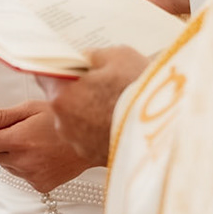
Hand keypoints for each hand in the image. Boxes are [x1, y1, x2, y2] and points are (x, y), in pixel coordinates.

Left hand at [0, 100, 90, 192]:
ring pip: (6, 166)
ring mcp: (32, 176)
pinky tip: (41, 154)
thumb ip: (1, 115)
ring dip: (11, 154)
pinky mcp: (40, 185)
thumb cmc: (63, 119)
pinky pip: (21, 175)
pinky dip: (25, 165)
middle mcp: (24, 162)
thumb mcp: (31, 108)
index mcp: (19, 140)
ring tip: (33, 141)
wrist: (94, 137)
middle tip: (16, 130)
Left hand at [47, 47, 151, 170]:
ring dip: (88, 110)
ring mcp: (79, 143)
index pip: (43, 75)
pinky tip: (120, 119)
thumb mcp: (118, 57)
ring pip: (75, 119)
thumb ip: (91, 56)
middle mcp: (64, 123)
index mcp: (62, 94)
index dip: (55, 67)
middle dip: (76, 90)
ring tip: (116, 101)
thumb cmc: (143, 91)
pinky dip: (100, 128)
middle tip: (101, 81)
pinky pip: (89, 136)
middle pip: (60, 99)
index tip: (63, 63)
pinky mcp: (94, 157)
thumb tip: (81, 58)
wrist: (169, 128)